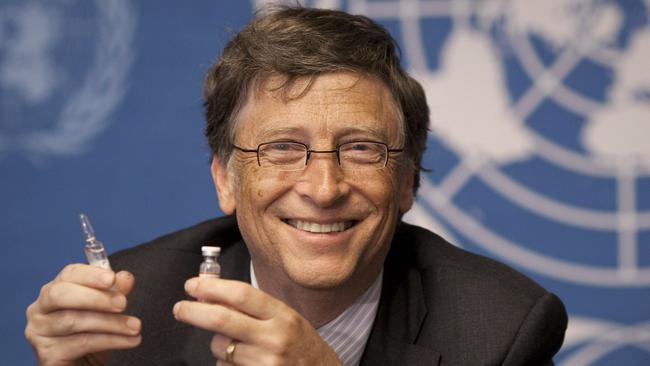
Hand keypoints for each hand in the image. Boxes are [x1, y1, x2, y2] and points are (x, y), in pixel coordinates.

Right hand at [25, 264, 141, 365]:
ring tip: (135, 327)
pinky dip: (110, 340)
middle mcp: (40, 310)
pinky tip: (129, 341)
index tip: (112, 279)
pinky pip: (81, 343)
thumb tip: (125, 277)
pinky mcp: (48, 355)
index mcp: (54, 291)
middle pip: (61, 295)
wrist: (87, 364)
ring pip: (74, 321)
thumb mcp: (107, 309)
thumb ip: (115, 291)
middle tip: (123, 304)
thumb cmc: (93, 332)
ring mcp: (40, 333)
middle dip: (96, 298)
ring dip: (111, 323)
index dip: (90, 275)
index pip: (68, 275)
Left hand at [173, 277, 341, 365]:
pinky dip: (225, 362)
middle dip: (194, 311)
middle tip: (180, 307)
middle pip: (222, 320)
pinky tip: (243, 360)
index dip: (211, 288)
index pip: (241, 295)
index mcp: (282, 316)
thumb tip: (211, 293)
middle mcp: (274, 338)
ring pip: (220, 347)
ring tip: (235, 343)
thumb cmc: (300, 343)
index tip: (192, 285)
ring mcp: (265, 362)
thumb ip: (253, 306)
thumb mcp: (284, 317)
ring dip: (217, 342)